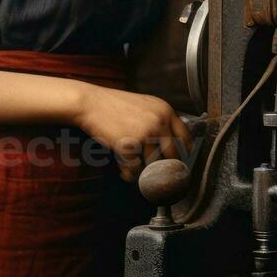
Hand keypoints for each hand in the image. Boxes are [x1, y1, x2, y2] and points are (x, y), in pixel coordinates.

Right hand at [71, 84, 195, 181]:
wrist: (91, 103)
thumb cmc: (115, 105)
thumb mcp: (146, 105)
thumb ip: (161, 120)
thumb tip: (174, 143)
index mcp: (166, 111)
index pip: (185, 137)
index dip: (184, 153)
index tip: (180, 162)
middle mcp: (159, 122)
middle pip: (173, 154)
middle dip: (166, 166)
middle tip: (160, 173)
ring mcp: (145, 134)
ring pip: (152, 164)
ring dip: (143, 170)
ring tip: (134, 167)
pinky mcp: (129, 145)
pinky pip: (134, 169)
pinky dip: (129, 174)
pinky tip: (124, 171)